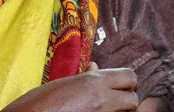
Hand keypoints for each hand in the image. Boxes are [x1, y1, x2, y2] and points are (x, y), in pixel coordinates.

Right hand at [2, 67, 138, 111]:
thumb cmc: (39, 102)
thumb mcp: (63, 82)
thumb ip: (84, 76)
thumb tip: (95, 66)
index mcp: (95, 81)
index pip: (130, 76)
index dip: (127, 82)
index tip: (119, 86)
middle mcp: (102, 99)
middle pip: (133, 99)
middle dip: (126, 100)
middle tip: (113, 101)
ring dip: (117, 111)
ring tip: (101, 109)